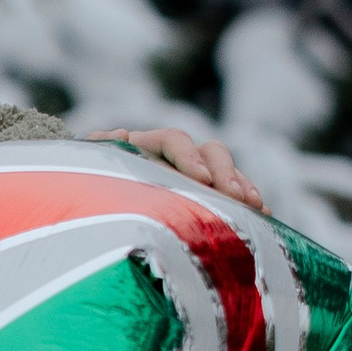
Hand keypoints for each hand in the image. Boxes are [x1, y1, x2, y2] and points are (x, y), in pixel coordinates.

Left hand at [89, 125, 265, 212]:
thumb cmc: (93, 185)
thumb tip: (118, 134)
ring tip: (252, 206)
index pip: (173, 141)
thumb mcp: (88, 168)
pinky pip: (236, 193)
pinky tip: (263, 217)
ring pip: (228, 171)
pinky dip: (249, 202)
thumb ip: (98, 150)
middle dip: (223, 172)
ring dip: (241, 185)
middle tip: (232, 195)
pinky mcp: (210, 194)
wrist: (98, 205)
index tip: (199, 178)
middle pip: (210, 152)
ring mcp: (197, 174)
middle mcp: (177, 156)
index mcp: (148, 145)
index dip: (187, 156)